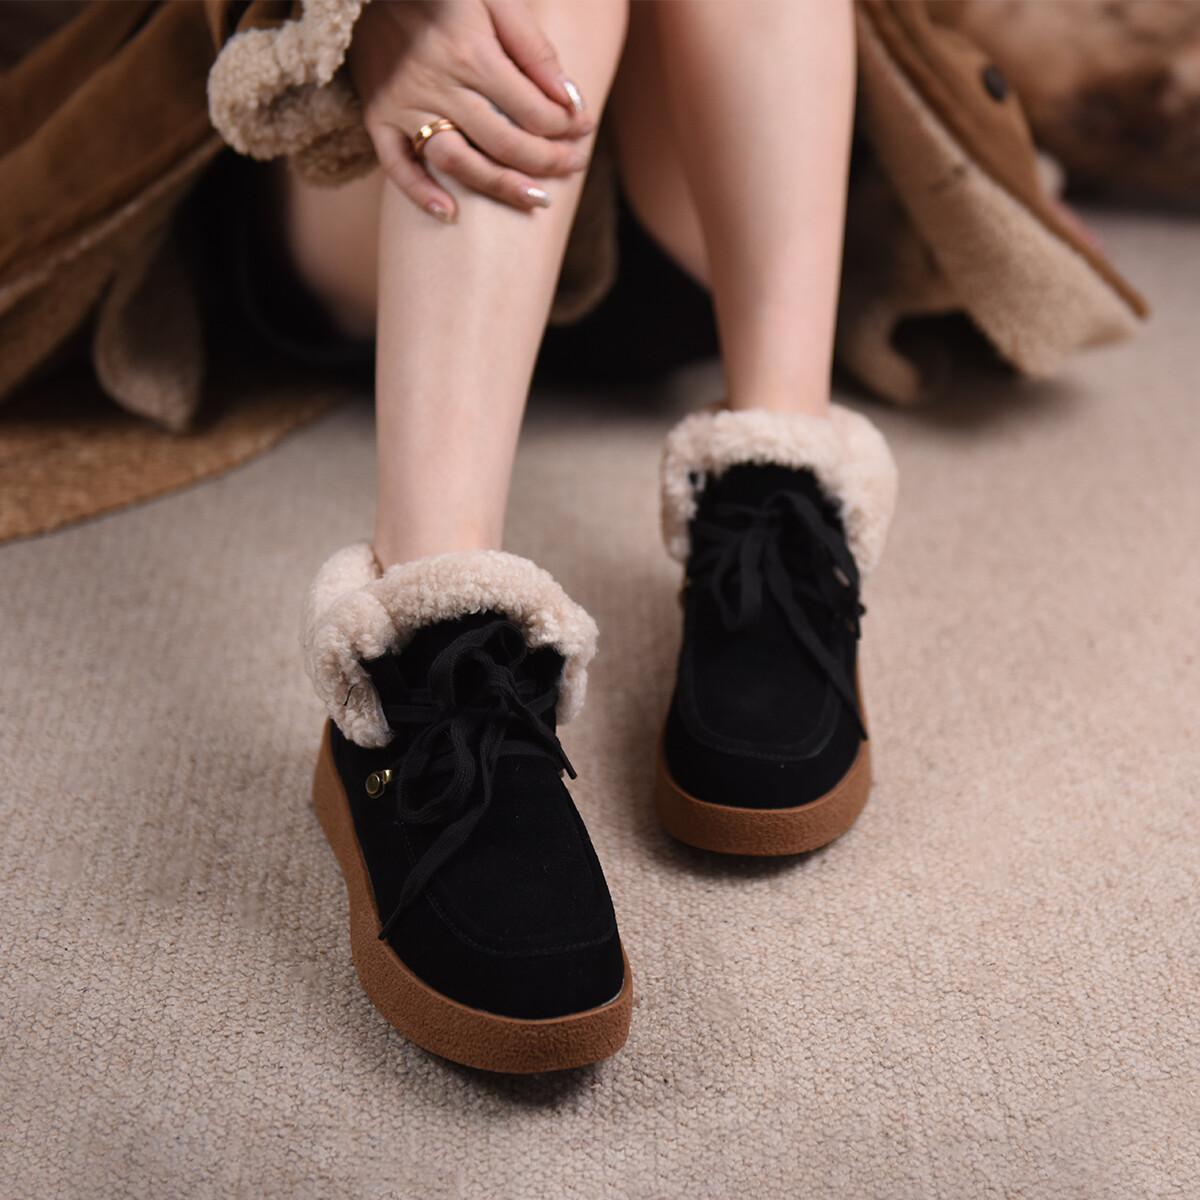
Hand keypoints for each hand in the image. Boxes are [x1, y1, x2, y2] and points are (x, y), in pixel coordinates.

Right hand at [348, 0, 593, 220]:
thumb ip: (533, 48)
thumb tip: (570, 100)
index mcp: (470, 51)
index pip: (531, 109)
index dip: (565, 125)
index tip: (583, 129)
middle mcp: (437, 83)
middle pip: (501, 142)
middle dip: (546, 160)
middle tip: (574, 166)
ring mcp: (403, 104)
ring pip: (457, 161)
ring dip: (499, 186)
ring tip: (535, 200)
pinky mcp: (376, 116)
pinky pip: (396, 165)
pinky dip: (420, 193)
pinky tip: (450, 213)